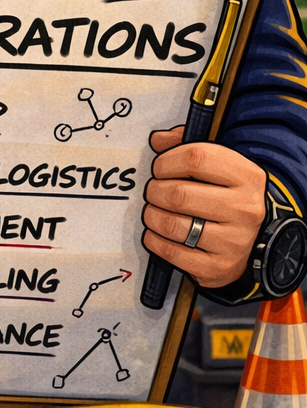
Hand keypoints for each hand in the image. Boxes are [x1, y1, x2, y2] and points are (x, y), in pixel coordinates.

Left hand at [142, 126, 266, 287]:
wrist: (254, 238)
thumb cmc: (227, 195)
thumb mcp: (220, 164)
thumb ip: (187, 144)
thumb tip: (157, 141)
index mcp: (246, 176)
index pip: (196, 158)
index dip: (167, 161)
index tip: (159, 167)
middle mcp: (244, 209)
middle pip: (179, 194)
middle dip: (155, 190)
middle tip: (152, 191)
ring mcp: (234, 241)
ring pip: (173, 225)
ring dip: (152, 216)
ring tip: (152, 211)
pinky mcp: (219, 267)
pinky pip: (173, 253)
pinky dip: (155, 241)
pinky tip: (154, 233)